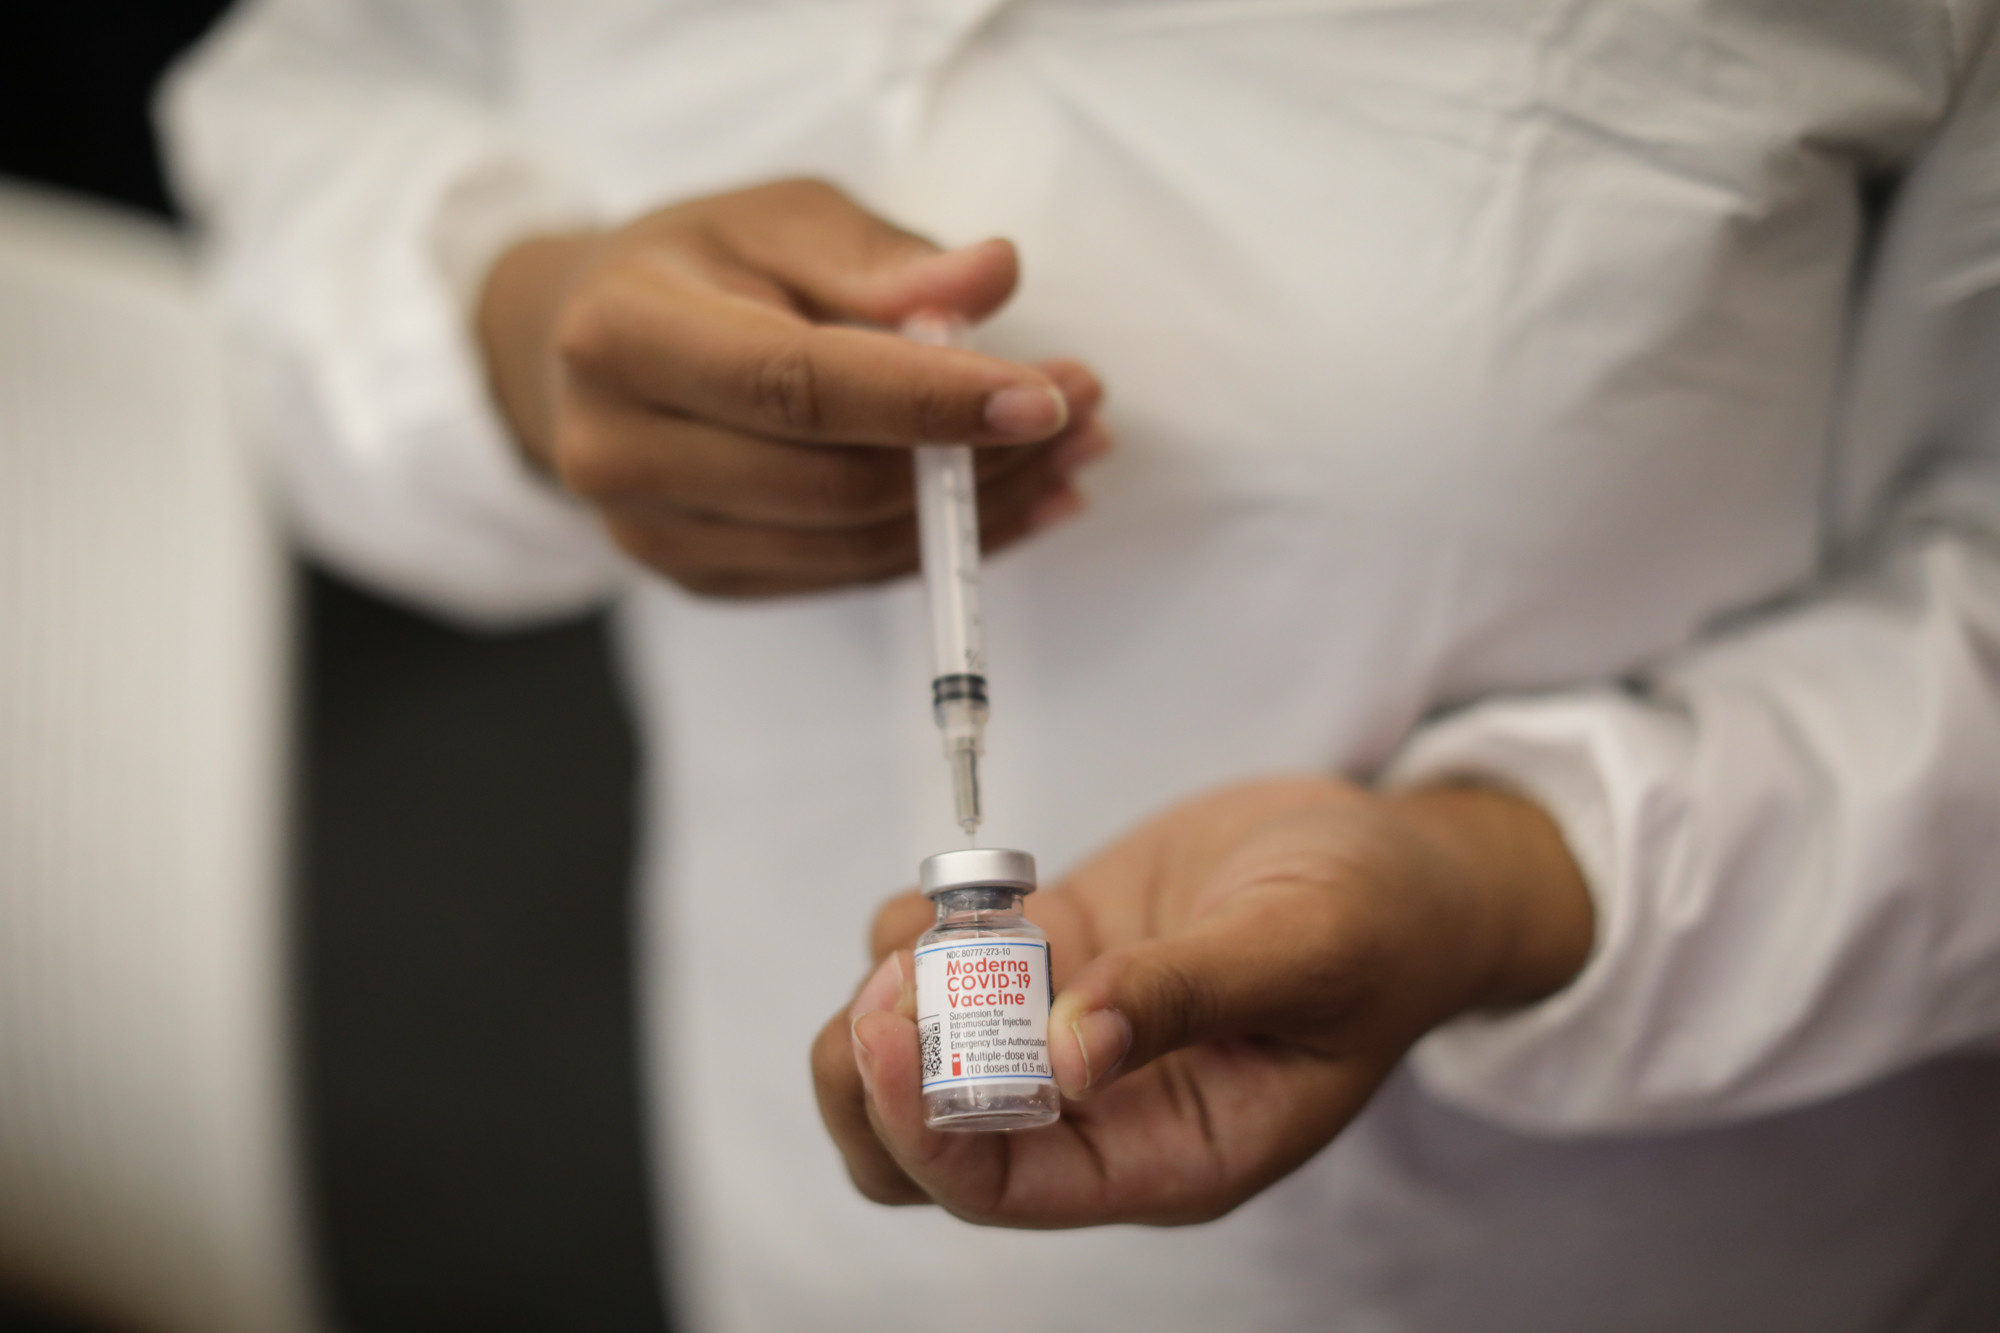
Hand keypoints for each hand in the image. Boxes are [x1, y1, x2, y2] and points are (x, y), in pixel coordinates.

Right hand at [476, 178, 1108, 596]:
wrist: (583, 350)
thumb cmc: (693, 267)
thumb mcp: (776, 218)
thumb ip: (879, 256)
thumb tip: (991, 278)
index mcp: (625, 336)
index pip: (800, 387)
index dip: (931, 400)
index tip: (1046, 394)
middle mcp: (620, 451)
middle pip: (835, 483)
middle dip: (981, 458)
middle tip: (1082, 407)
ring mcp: (653, 534)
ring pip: (853, 546)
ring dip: (984, 511)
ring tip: (1070, 452)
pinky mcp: (699, 579)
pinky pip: (847, 578)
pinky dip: (943, 548)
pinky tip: (1016, 502)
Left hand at [812, 777, 1591, 1226]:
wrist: (1402, 862)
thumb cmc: (1382, 923)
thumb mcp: (1305, 949)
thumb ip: (1186, 996)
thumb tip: (1067, 1052)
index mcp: (1169, 1154)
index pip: (1003, 1187)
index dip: (923, 1127)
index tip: (887, 1031)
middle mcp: (1103, 1114)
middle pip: (924, 1153)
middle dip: (872, 1077)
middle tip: (895, 974)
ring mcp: (1065, 1037)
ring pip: (914, 1070)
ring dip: (885, 1002)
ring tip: (928, 923)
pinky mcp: (1054, 962)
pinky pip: (938, 980)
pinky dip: (910, 937)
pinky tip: (950, 895)